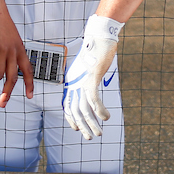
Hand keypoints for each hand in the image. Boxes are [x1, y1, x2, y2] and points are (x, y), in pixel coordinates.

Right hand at [0, 0, 34, 105]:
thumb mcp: (9, 36)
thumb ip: (9, 50)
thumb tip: (2, 63)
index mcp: (20, 48)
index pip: (28, 70)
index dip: (29, 84)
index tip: (29, 96)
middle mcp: (13, 50)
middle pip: (12, 78)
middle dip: (7, 93)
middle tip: (2, 103)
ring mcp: (3, 48)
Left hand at [63, 15, 120, 138]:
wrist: (99, 36)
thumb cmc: (96, 50)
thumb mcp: (88, 67)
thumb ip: (88, 79)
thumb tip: (90, 89)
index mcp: (72, 80)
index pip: (68, 104)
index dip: (71, 118)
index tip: (76, 128)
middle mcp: (74, 81)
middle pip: (76, 110)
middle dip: (83, 126)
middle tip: (91, 137)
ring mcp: (82, 79)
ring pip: (84, 108)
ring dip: (92, 123)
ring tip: (99, 133)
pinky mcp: (92, 77)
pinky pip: (93, 98)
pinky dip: (100, 110)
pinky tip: (106, 117)